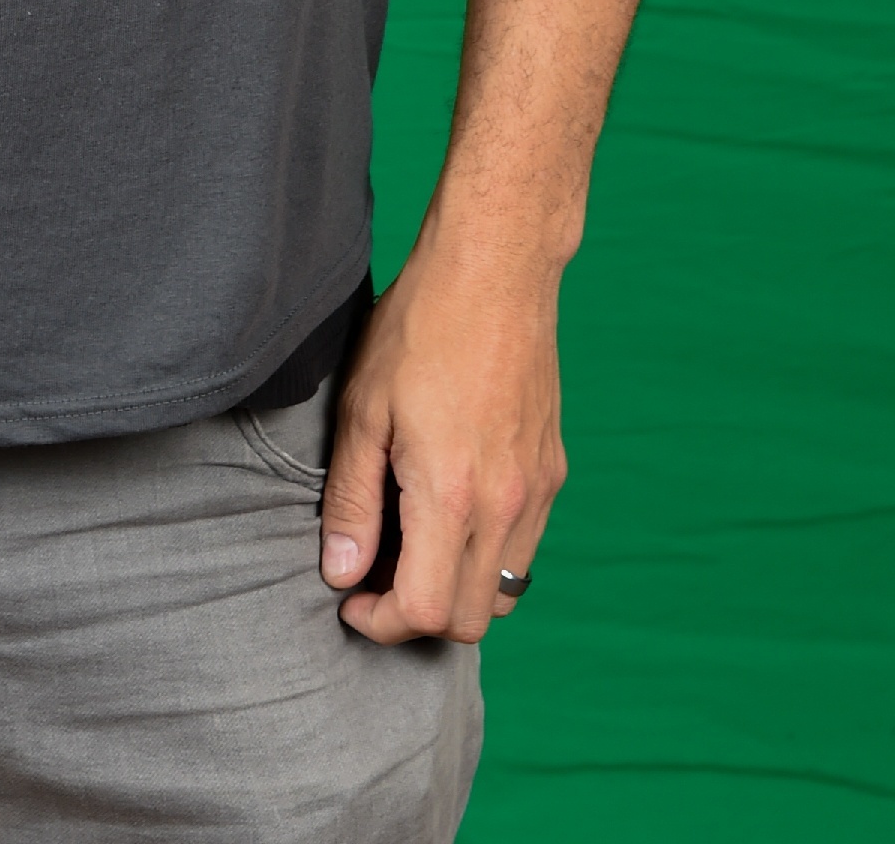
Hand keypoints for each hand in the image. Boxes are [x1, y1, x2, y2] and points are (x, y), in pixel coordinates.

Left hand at [318, 225, 566, 644]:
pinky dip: (486, 555)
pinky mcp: (552, 471)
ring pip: (503, 591)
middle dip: (416, 617)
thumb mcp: (363, 410)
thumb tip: (342, 572)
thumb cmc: (420, 329)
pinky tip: (449, 508)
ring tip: (411, 543)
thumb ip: (352, 500)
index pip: (423, 612)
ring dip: (455, 589)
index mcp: (451, 494)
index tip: (351, 599)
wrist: (495, 271)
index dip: (380, 622)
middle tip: (375, 575)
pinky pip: (524, 547)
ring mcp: (537, 491)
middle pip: (468, 620)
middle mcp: (505, 505)